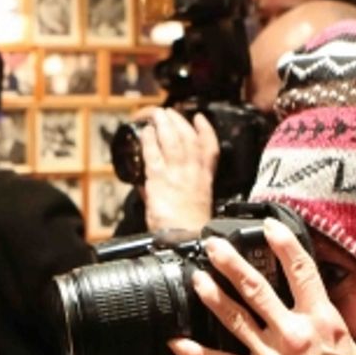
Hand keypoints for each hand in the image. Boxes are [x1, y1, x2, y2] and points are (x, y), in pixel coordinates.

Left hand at [138, 109, 219, 231]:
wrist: (182, 242)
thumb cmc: (186, 232)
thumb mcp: (191, 207)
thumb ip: (176, 191)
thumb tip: (150, 185)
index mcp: (205, 181)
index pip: (210, 149)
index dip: (206, 130)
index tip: (200, 118)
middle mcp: (193, 174)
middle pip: (189, 138)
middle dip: (179, 121)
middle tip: (170, 112)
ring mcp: (177, 175)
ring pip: (172, 141)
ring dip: (164, 124)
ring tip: (157, 114)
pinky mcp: (159, 180)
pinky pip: (153, 154)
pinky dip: (149, 140)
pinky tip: (145, 132)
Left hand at [167, 219, 355, 354]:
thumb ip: (339, 337)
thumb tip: (333, 324)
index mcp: (327, 324)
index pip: (303, 272)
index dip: (283, 244)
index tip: (270, 226)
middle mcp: (297, 335)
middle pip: (257, 288)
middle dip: (231, 262)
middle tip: (213, 245)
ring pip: (234, 317)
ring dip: (211, 295)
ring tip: (194, 277)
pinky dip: (196, 353)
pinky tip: (177, 342)